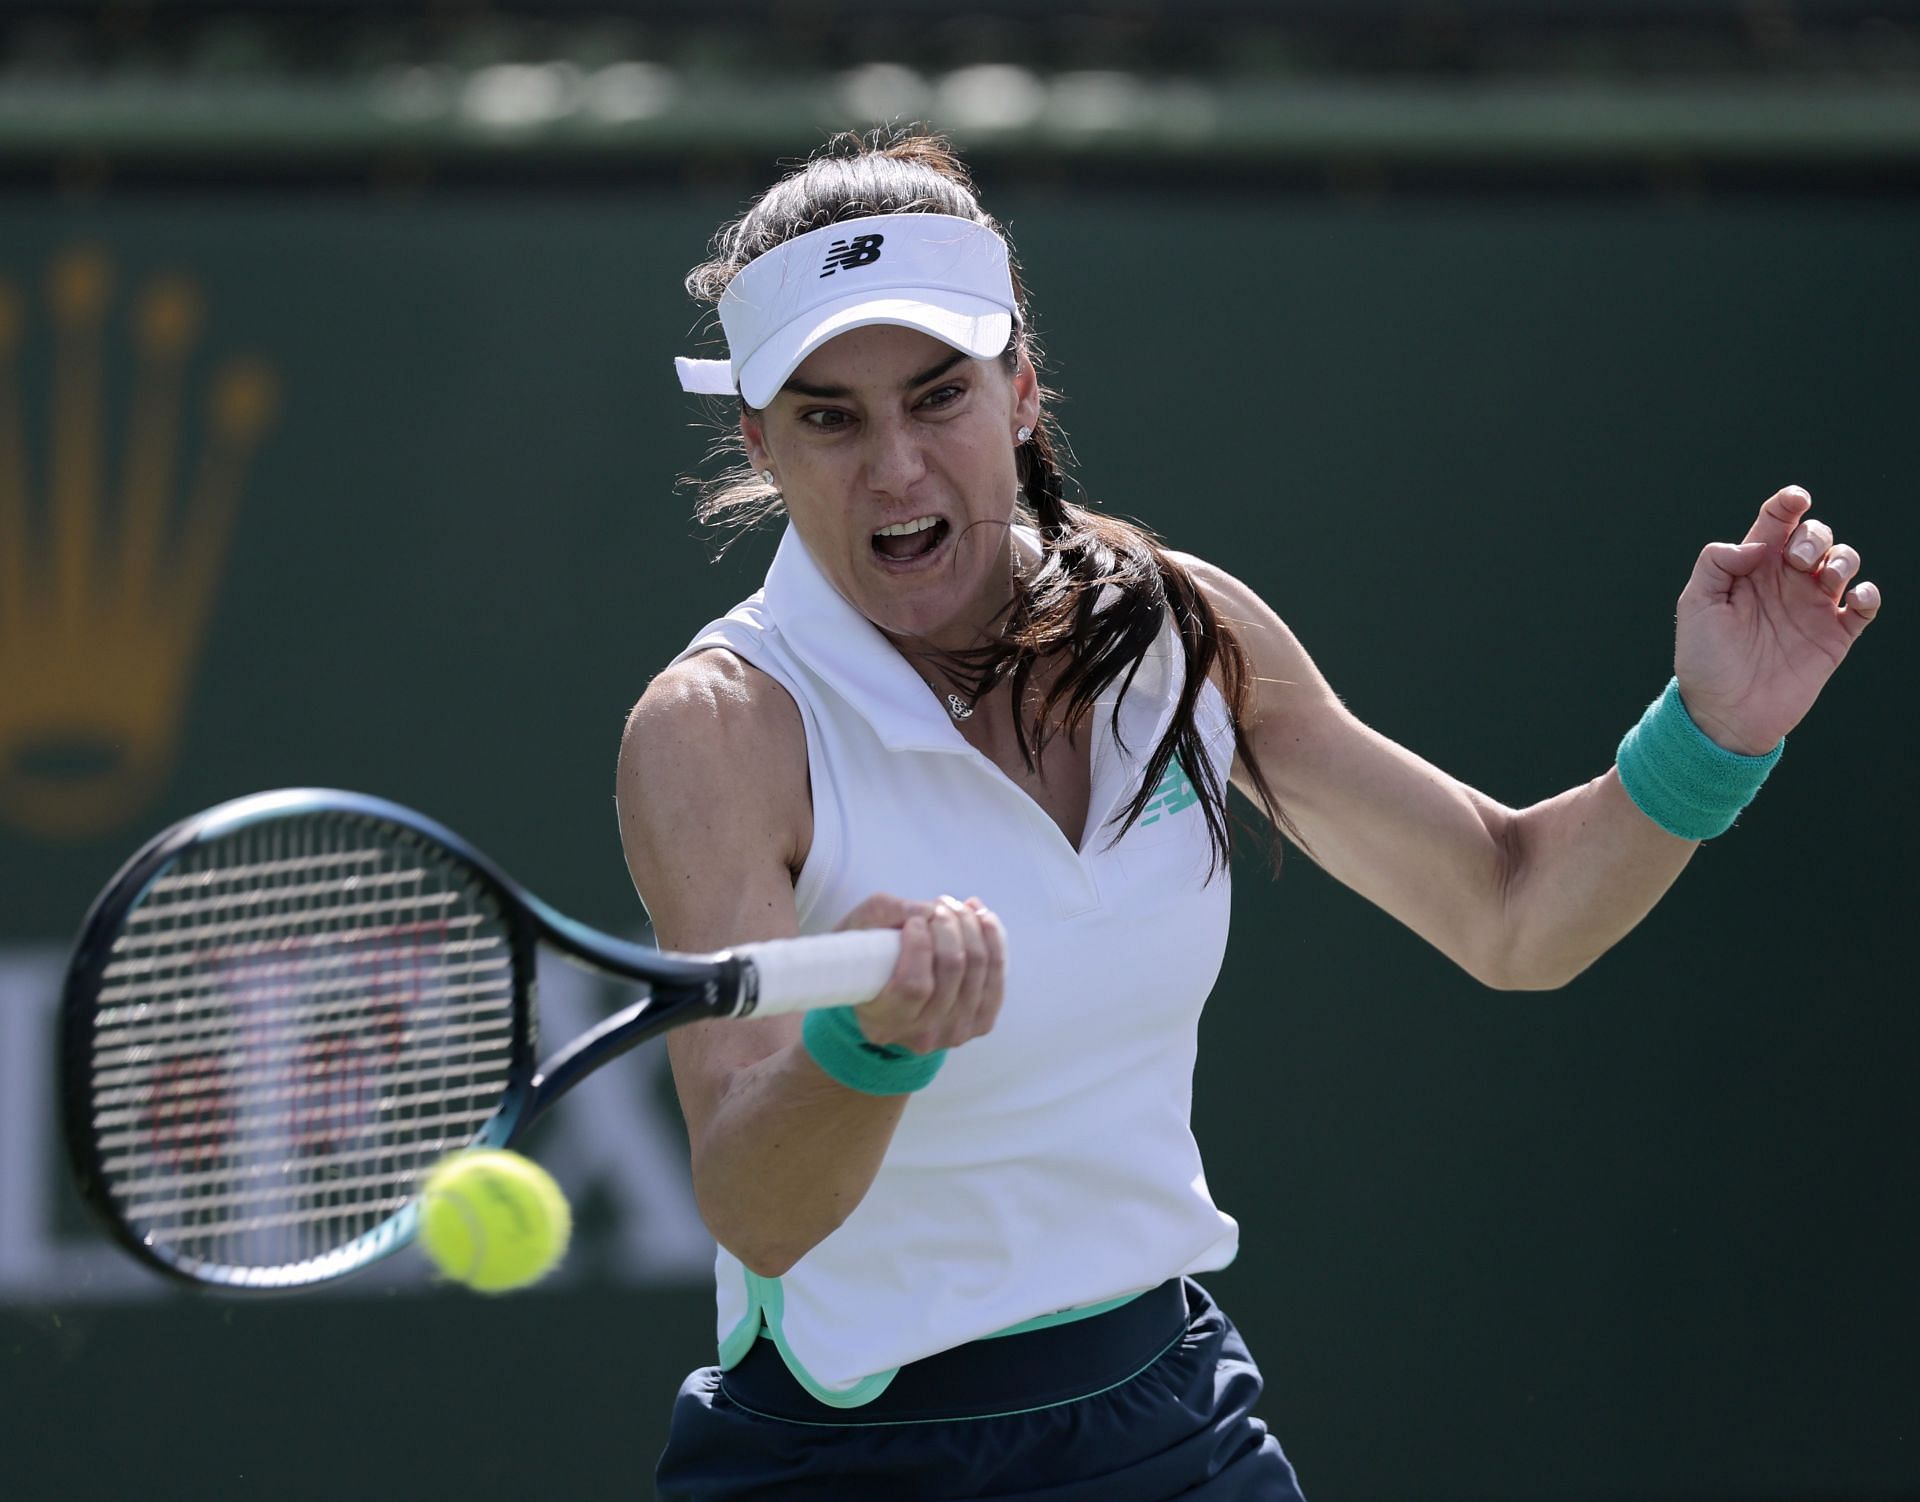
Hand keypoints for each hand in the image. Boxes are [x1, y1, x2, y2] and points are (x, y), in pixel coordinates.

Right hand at [833, 893, 1005, 1053]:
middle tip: (939, 905)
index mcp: (883, 1023)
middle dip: (949, 925)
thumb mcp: (858, 931)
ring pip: (978, 966)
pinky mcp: (981, 1022)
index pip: (914, 986)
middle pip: (952, 969)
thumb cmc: (867, 956)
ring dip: (971, 925)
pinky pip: (997, 973)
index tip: (914, 921)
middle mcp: (921, 1035)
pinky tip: (982, 916)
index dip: (919, 944)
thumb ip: (885, 914)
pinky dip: (993, 938)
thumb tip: (930, 910)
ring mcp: (956, 1032)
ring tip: (956, 906)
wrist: (888, 994)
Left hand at [1673, 485, 1880, 753]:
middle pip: (1815, 536)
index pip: (1775, 524)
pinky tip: (1853, 599)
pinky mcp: (1834, 637)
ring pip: (1844, 562)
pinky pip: (1864, 606)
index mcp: (1752, 570)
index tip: (1795, 499)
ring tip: (1827, 577)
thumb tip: (1756, 545)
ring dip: (1843, 559)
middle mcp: (1785, 583)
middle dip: (1814, 535)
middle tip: (1796, 559)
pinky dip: (1868, 595)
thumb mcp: (1697, 606)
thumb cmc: (1704, 660)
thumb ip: (1717, 564)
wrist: (1723, 713)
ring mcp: (1811, 608)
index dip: (1787, 504)